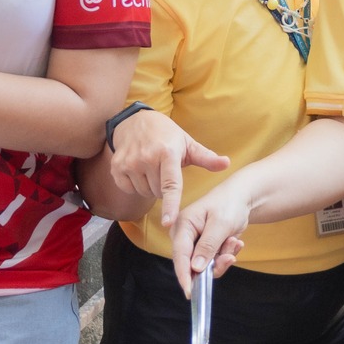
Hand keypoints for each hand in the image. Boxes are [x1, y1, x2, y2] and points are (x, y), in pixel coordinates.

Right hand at [108, 109, 228, 228]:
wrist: (135, 121)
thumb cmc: (167, 136)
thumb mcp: (187, 143)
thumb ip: (206, 158)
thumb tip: (227, 164)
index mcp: (167, 153)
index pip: (170, 185)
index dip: (170, 205)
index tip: (169, 222)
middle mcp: (146, 158)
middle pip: (159, 192)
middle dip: (164, 188)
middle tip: (164, 171)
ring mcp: (129, 163)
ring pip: (144, 192)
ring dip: (150, 187)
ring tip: (152, 169)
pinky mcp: (116, 167)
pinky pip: (129, 189)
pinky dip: (135, 185)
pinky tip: (139, 170)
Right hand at [165, 180, 254, 295]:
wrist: (241, 197)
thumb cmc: (229, 204)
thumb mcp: (220, 224)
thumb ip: (207, 246)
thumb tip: (195, 268)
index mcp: (183, 225)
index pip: (180, 255)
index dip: (184, 275)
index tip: (189, 292)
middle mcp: (185, 236)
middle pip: (192, 263)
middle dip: (214, 262)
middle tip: (230, 255)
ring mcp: (195, 243)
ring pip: (206, 265)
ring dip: (223, 256)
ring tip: (233, 241)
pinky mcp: (205, 248)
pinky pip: (214, 262)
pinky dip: (226, 255)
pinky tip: (235, 241)